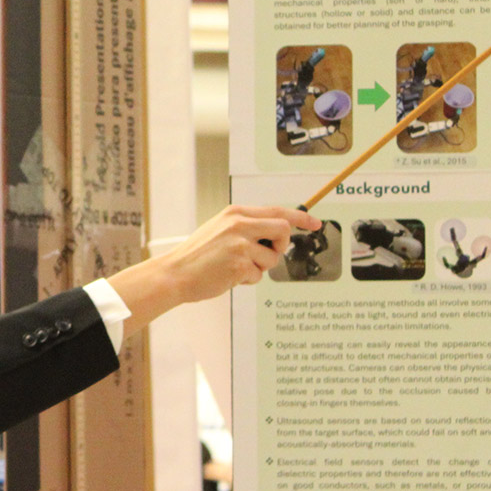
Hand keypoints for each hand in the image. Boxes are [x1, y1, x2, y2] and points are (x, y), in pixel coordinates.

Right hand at [106, 204, 316, 335]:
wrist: (175, 273)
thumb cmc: (197, 256)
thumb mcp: (220, 229)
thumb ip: (246, 227)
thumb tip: (277, 232)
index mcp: (235, 213)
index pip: (277, 211)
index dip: (300, 218)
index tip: (315, 223)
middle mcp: (239, 225)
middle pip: (283, 230)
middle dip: (280, 245)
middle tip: (267, 254)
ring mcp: (240, 244)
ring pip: (271, 257)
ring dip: (259, 267)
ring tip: (235, 267)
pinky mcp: (239, 264)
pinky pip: (258, 275)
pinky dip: (247, 280)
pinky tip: (229, 277)